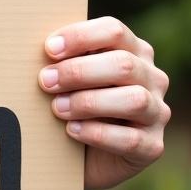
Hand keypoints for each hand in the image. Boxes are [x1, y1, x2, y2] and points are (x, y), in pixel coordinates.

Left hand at [39, 17, 169, 189]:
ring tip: (57, 108)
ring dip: (89, 102)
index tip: (49, 49)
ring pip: (133, 100)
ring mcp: (157, 113)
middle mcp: (152, 79)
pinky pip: (130, 139)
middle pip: (123, 65)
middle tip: (45, 82)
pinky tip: (72, 131)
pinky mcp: (152, 146)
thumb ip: (62, 62)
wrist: (85, 158)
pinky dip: (97, 134)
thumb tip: (33, 48)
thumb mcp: (69, 81)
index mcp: (133, 52)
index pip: (114, 31)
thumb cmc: (74, 107)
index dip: (80, 37)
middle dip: (78, 72)